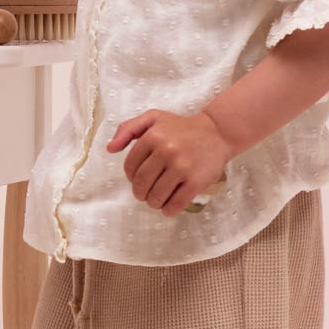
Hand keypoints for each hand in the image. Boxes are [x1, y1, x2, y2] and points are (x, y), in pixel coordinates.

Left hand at [107, 110, 231, 216]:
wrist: (217, 132)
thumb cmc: (181, 127)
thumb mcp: (153, 118)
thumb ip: (128, 129)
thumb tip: (110, 149)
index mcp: (153, 136)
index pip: (130, 167)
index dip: (130, 177)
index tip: (137, 179)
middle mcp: (166, 151)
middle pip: (141, 183)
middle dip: (140, 193)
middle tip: (145, 194)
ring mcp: (182, 166)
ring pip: (156, 196)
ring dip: (153, 203)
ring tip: (156, 200)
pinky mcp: (197, 181)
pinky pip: (176, 203)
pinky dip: (169, 210)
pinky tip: (168, 208)